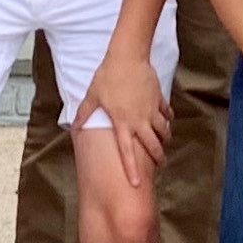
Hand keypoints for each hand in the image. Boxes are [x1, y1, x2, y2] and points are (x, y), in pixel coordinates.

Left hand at [81, 45, 169, 186]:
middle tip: (161, 164)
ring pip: (163, 131)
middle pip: (153, 146)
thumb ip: (85, 113)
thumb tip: (75, 125)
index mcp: (122, 123)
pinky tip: (167, 120)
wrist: (127, 58)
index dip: (132, 170)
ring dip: (165, 139)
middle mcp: (139, 121)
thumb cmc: (108, 76)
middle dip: (158, 157)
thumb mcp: (93, 96)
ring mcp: (151, 110)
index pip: (127, 153)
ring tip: (164, 143)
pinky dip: (168, 119)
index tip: (137, 184)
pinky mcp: (159, 100)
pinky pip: (166, 113)